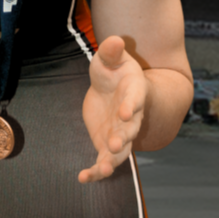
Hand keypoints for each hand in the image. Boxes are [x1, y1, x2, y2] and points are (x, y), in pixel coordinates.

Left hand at [79, 36, 146, 181]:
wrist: (113, 88)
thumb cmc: (114, 71)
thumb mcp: (110, 59)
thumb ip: (111, 52)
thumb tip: (113, 39)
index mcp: (134, 94)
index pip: (135, 101)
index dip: (131, 107)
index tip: (126, 113)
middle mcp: (130, 118)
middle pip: (130, 130)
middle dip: (123, 138)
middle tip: (116, 146)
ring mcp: (120, 133)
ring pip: (119, 151)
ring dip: (111, 161)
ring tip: (102, 171)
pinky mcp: (107, 143)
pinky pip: (103, 160)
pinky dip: (95, 171)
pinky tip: (83, 178)